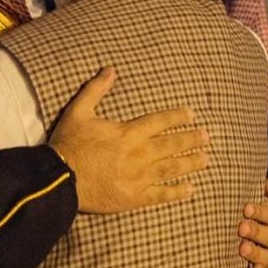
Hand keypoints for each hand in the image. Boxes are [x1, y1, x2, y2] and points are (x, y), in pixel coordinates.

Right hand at [49, 67, 208, 212]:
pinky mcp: (134, 197)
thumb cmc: (69, 145)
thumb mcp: (79, 112)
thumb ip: (96, 90)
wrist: (60, 179)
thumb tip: (110, 69)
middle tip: (207, 136)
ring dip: (191, 162)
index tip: (191, 115)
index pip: (160, 121)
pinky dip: (177, 192)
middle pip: (172, 144)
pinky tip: (190, 189)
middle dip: (192, 139)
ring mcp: (139, 177)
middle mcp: (139, 154)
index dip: (177, 117)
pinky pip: (161, 195)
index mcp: (128, 133)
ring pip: (172, 168)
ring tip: (206, 159)